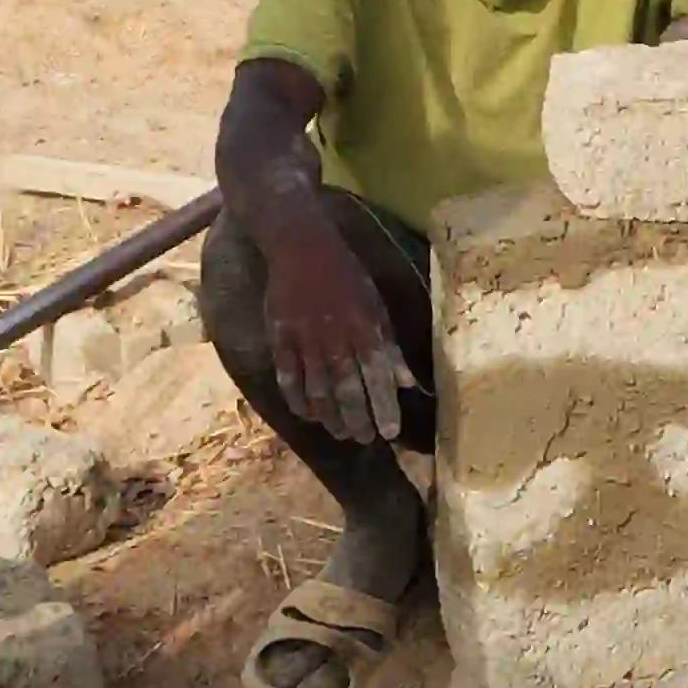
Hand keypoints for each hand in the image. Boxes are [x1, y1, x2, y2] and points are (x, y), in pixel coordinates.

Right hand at [262, 226, 411, 446]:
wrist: (300, 247)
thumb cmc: (346, 276)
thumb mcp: (376, 305)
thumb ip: (390, 346)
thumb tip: (408, 382)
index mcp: (363, 328)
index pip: (376, 376)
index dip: (384, 406)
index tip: (391, 432)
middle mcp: (334, 339)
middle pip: (346, 389)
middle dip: (357, 419)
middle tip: (364, 440)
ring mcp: (304, 341)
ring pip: (317, 390)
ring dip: (330, 417)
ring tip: (340, 433)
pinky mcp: (279, 339)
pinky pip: (288, 379)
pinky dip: (298, 401)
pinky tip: (308, 414)